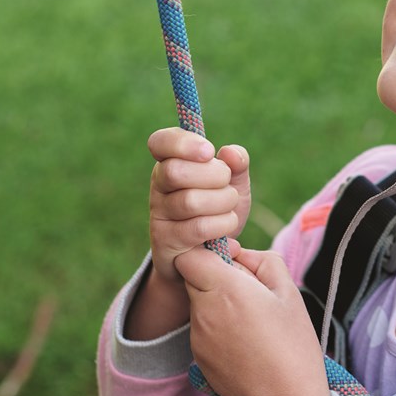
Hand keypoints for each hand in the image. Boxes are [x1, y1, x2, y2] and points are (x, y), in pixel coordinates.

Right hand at [147, 127, 251, 284]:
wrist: (208, 254)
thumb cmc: (218, 209)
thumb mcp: (232, 184)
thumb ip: (237, 163)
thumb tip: (231, 153)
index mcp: (171, 162)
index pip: (160, 142)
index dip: (183, 143)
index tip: (209, 152)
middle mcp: (159, 186)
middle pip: (176, 171)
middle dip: (214, 175)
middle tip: (227, 183)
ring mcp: (159, 215)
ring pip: (189, 201)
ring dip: (222, 202)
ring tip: (229, 205)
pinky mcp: (165, 242)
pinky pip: (197, 228)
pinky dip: (221, 225)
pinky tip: (226, 225)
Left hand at [176, 239, 330, 395]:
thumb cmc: (292, 343)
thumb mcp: (289, 291)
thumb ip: (262, 260)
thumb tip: (239, 252)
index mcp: (225, 289)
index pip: (191, 255)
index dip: (208, 252)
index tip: (232, 260)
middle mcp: (204, 311)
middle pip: (192, 276)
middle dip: (214, 274)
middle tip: (248, 289)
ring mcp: (197, 335)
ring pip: (198, 301)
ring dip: (217, 300)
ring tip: (251, 318)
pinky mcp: (197, 355)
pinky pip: (202, 326)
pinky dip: (217, 324)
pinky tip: (244, 338)